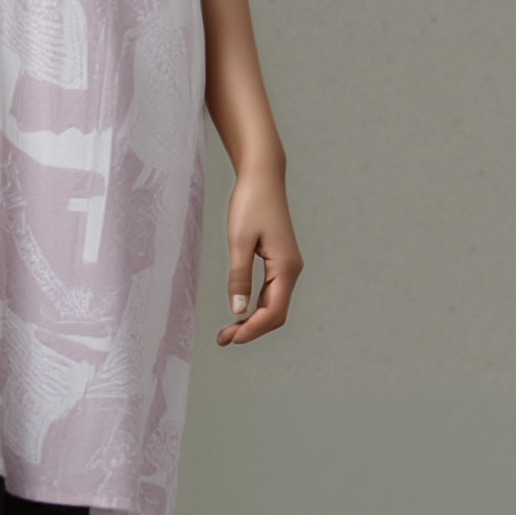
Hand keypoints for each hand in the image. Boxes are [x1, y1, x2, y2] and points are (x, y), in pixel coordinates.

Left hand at [217, 166, 302, 346]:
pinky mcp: (280, 259)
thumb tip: (238, 311)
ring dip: (254, 319)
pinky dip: (257, 304)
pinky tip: (240, 309)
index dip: (252, 329)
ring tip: (228, 330)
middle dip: (252, 329)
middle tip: (223, 339)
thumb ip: (239, 277)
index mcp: (286, 267)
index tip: (229, 338)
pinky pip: (272, 291)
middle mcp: (292, 269)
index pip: (273, 312)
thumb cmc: (250, 203)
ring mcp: (288, 265)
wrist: (262, 175)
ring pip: (274, 303)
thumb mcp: (239, 240)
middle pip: (276, 313)